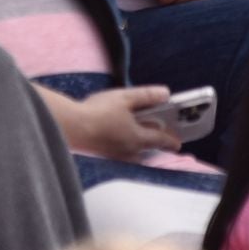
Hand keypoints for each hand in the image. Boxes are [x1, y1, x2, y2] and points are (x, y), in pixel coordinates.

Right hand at [43, 85, 181, 159]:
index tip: (178, 144)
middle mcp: (128, 151)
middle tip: (156, 135)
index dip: (171, 140)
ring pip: (132, 152)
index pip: (160, 140)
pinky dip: (122, 146)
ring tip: (133, 134)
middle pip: (146, 148)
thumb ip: (146, 96)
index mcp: (137, 138)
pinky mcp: (101, 156)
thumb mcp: (124, 98)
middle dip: (152, 142)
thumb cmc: (98, 112)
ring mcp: (114, 156)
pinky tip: (113, 137)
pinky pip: (118, 153)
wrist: (70, 128)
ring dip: (136, 144)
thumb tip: (165, 94)